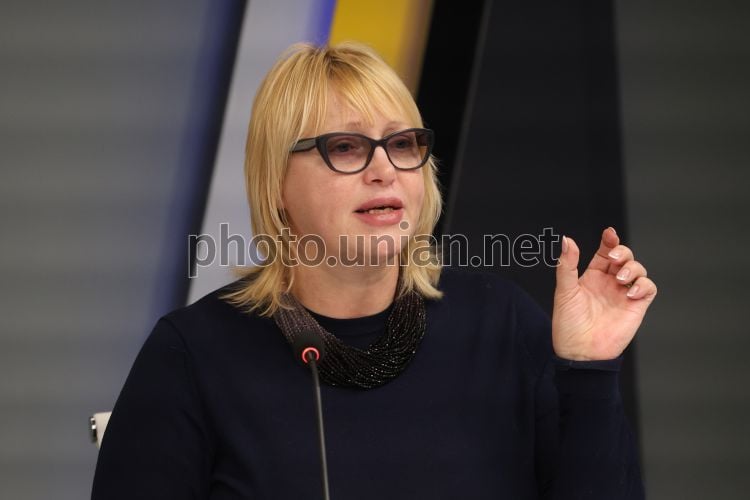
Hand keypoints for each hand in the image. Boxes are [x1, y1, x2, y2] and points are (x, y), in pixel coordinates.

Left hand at [552, 227, 656, 360]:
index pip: (605, 252)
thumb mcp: (564, 291)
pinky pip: (648, 288)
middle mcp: (610, 283)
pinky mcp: (636, 307)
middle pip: (624, 257)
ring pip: (638, 269)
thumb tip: (567, 240)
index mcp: (592, 276)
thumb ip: (567, 265)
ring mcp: (623, 294)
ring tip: (621, 278)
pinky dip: (644, 284)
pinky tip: (631, 291)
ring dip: (633, 268)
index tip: (609, 233)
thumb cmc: (568, 324)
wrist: (580, 352)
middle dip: (622, 251)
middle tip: (614, 258)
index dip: (609, 241)